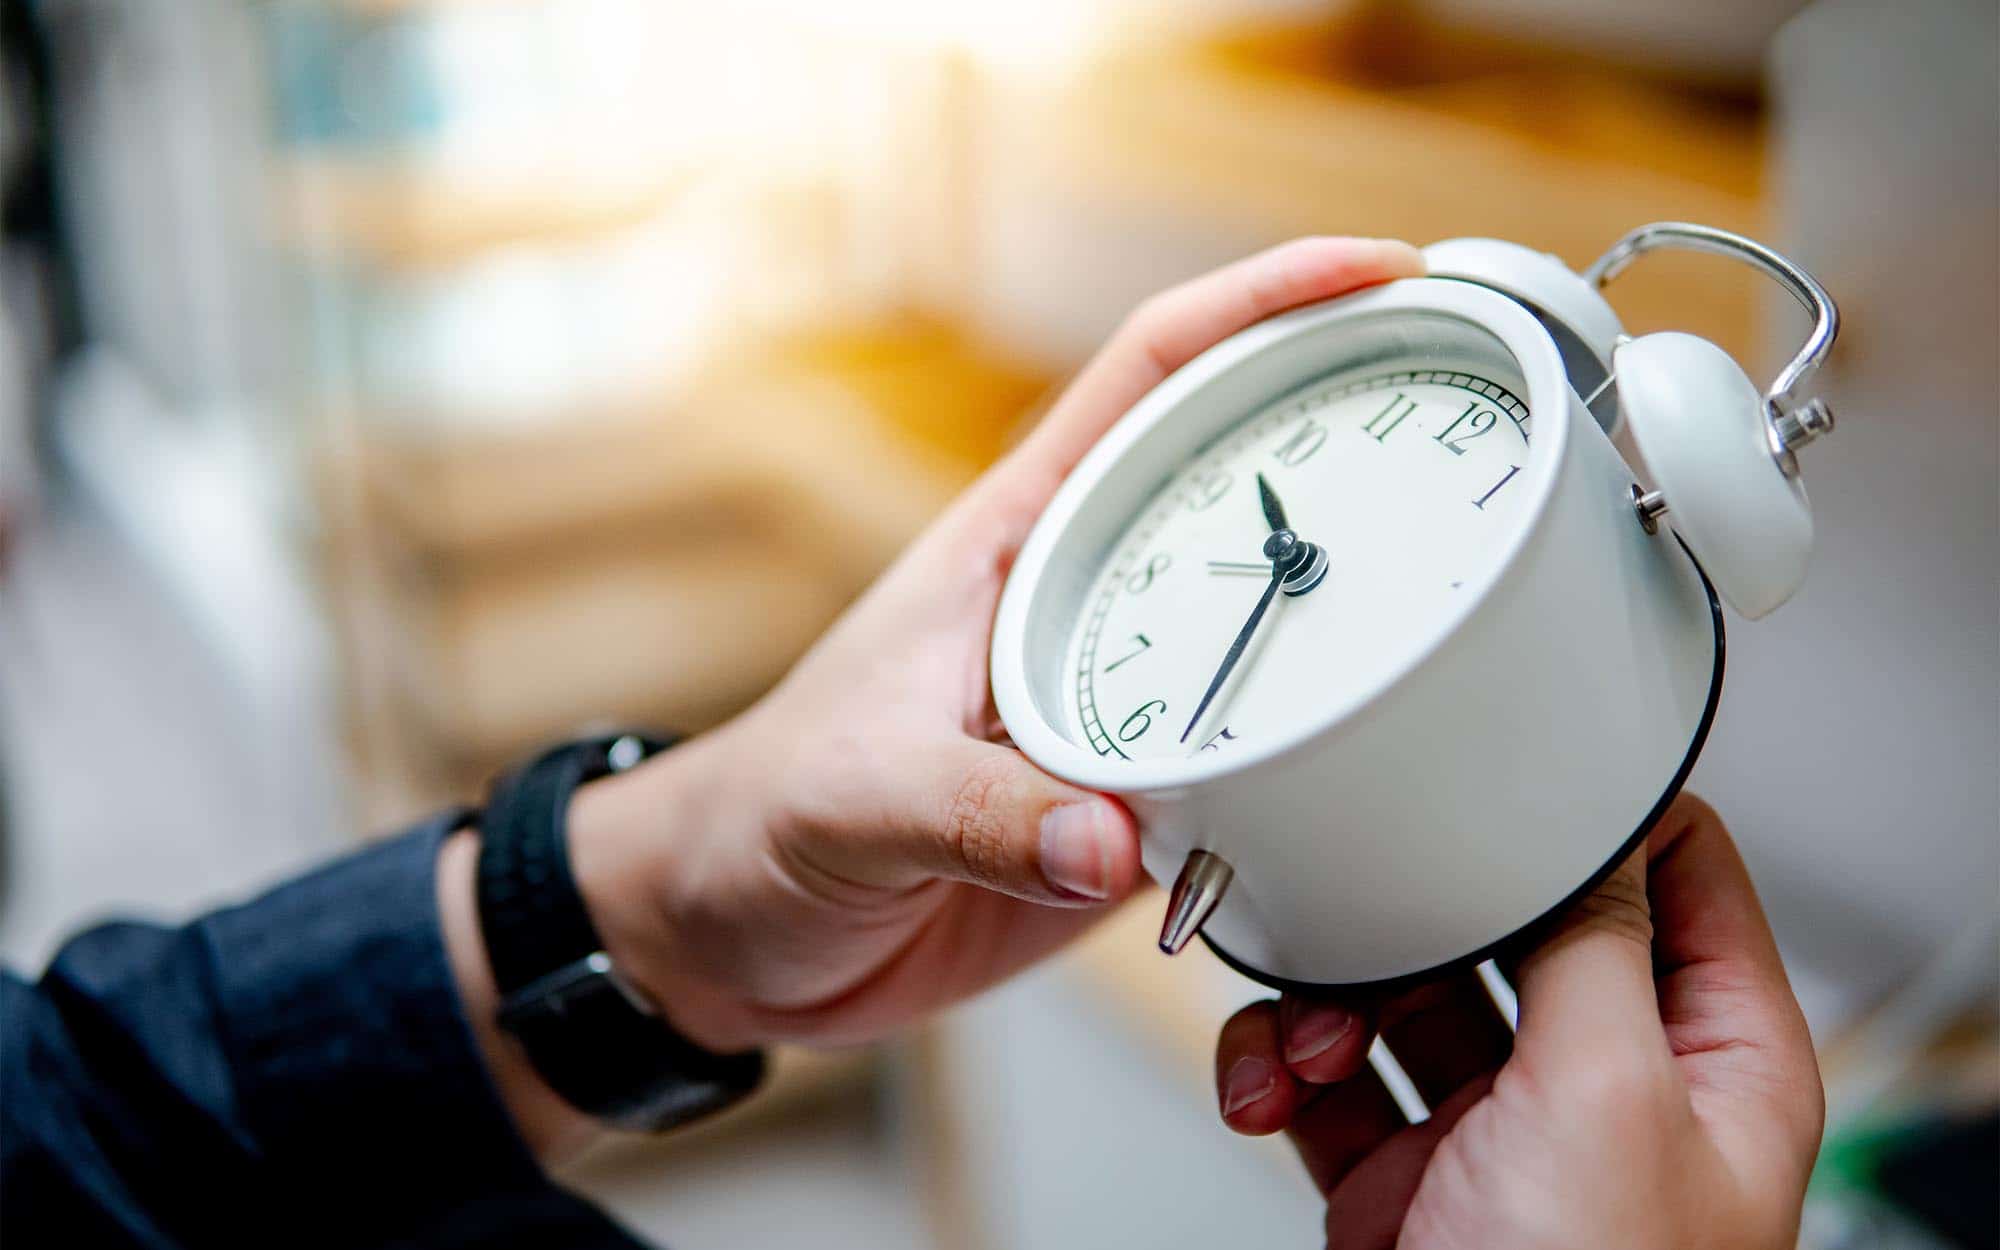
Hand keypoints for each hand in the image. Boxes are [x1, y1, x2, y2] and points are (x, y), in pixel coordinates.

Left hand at [442, 238, 1424, 1155]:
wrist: (738, 936)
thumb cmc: (764, 824)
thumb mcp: (857, 798)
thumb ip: (977, 814)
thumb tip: (1112, 838)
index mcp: (1019, 545)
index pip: (1152, 379)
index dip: (1264, 306)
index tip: (1379, 274)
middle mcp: (1084, 605)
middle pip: (1244, 482)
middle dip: (1360, 433)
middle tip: (1481, 424)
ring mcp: (1119, 704)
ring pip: (1269, 626)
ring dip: (1359, 607)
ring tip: (1478, 593)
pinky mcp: (1136, 804)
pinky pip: (1257, 765)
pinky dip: (1322, 763)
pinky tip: (1387, 769)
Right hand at [1213, 794, 1823, 1249]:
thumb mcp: (1611, 1093)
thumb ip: (1596, 944)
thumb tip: (1585, 826)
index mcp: (1711, 1052)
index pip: (1678, 878)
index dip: (1593, 814)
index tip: (1505, 767)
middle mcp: (1606, 1081)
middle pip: (1507, 926)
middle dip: (1417, 915)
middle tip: (1362, 897)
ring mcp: (1499, 1131)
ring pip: (1398, 995)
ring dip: (1329, 998)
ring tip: (1303, 1035)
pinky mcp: (1403, 1179)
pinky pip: (1328, 1079)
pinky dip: (1281, 1070)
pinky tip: (1267, 1087)